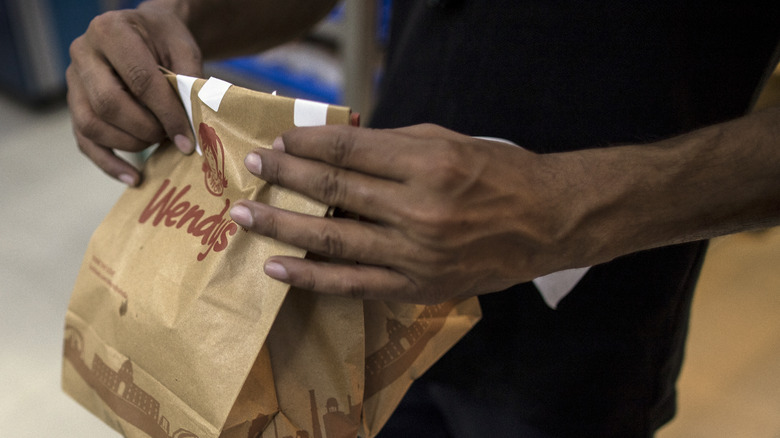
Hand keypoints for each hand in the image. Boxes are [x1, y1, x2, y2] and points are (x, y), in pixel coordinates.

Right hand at [67, 1, 200, 185]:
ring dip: (130, 143)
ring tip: (157, 143)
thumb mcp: (183, 48)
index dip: (166, 114)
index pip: (139, 80)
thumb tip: (194, 125)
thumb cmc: (165, 40)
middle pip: (108, 104)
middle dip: (145, 129)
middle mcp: (83, 54)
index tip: (187, 139)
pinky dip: (109, 164)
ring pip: (91, 125)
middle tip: (169, 137)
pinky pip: (84, 141)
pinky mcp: (74, 105)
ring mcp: (73, 81)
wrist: (144, 32)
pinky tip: (134, 178)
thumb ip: (187, 81)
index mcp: (111, 32)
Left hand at [229, 124, 597, 303]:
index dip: (307, 143)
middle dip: (286, 176)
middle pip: (334, 189)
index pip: (350, 149)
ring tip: (245, 216)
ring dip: (283, 226)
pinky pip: (354, 284)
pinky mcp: (418, 287)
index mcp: (428, 163)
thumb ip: (392, 146)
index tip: (278, 141)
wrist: (546, 222)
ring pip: (334, 239)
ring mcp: (416, 253)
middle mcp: (419, 209)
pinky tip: (278, 268)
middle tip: (253, 168)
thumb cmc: (499, 173)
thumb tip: (336, 150)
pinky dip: (312, 277)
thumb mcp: (448, 141)